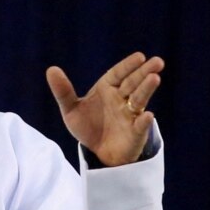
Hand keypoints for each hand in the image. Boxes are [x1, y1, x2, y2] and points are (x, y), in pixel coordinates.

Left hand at [46, 52, 163, 166]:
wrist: (97, 152)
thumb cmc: (87, 126)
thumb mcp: (71, 109)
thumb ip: (63, 91)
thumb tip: (51, 69)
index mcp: (107, 89)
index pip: (118, 74)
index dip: (128, 65)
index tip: (139, 56)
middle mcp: (121, 99)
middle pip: (133, 83)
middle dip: (144, 72)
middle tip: (157, 62)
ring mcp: (130, 115)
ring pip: (139, 100)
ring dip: (146, 89)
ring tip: (155, 78)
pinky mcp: (135, 132)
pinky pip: (140, 126)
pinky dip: (144, 121)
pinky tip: (148, 115)